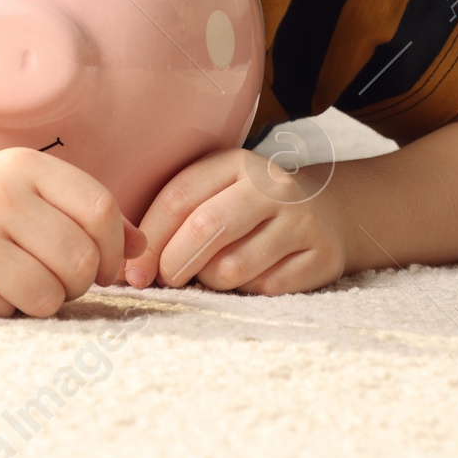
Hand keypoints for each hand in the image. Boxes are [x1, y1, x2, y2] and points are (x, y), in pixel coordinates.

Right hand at [0, 148, 131, 317]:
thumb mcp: (20, 196)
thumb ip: (79, 214)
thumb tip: (143, 247)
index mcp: (20, 165)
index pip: (100, 208)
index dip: (112, 249)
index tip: (98, 266)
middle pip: (81, 257)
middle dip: (77, 283)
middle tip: (51, 282)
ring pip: (51, 292)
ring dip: (43, 302)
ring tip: (13, 286)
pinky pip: (11, 312)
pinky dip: (7, 312)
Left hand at [123, 147, 346, 294]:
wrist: (326, 213)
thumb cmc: (249, 208)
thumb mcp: (216, 192)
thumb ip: (176, 216)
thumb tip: (130, 268)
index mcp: (235, 162)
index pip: (179, 197)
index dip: (151, 239)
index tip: (133, 272)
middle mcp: (270, 185)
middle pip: (206, 227)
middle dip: (174, 263)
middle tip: (166, 280)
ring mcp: (299, 220)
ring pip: (233, 268)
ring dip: (211, 282)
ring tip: (212, 275)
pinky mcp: (319, 257)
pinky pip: (265, 291)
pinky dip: (246, 294)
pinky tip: (248, 280)